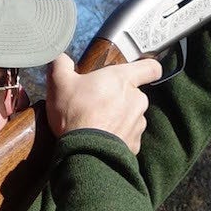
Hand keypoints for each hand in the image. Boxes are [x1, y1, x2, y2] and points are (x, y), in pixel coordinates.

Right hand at [44, 53, 162, 153]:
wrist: (84, 153)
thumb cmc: (75, 114)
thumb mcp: (59, 83)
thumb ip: (61, 64)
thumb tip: (59, 57)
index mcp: (122, 79)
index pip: (151, 67)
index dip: (148, 68)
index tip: (140, 73)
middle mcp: (136, 99)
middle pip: (135, 93)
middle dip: (119, 97)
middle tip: (97, 104)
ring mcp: (138, 123)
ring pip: (132, 116)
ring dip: (118, 118)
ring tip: (96, 125)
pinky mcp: (134, 143)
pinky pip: (127, 136)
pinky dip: (117, 137)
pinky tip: (100, 139)